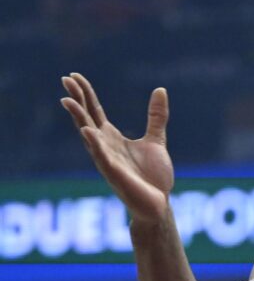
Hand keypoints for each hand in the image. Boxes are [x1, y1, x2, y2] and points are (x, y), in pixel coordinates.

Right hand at [60, 73, 173, 225]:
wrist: (159, 204)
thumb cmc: (153, 176)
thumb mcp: (156, 140)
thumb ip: (156, 117)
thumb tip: (160, 90)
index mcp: (112, 138)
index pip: (94, 111)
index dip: (85, 94)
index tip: (74, 76)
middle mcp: (104, 147)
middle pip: (86, 118)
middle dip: (76, 100)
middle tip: (65, 80)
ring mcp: (107, 160)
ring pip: (88, 136)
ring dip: (78, 119)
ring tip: (67, 100)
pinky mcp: (115, 175)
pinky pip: (102, 158)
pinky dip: (95, 145)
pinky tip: (87, 131)